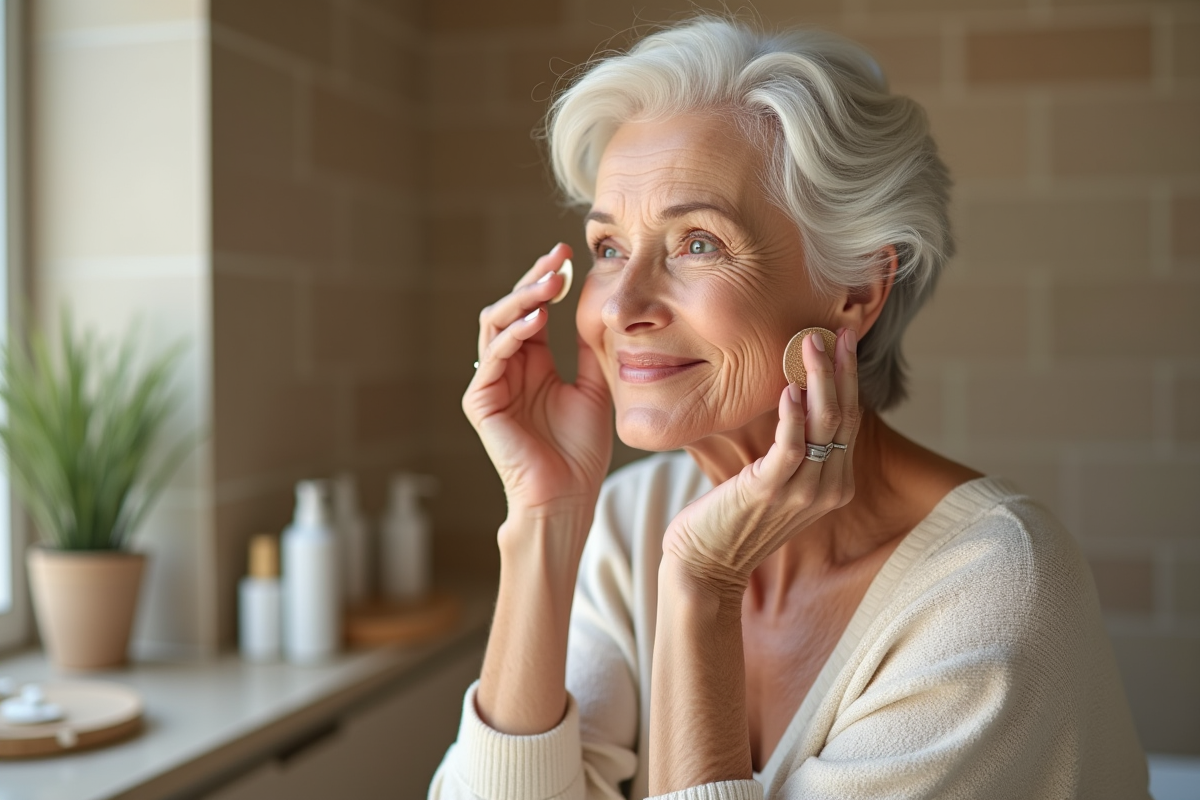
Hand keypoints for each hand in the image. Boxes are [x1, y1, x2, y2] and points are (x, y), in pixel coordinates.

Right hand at [462, 243, 612, 525]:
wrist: (567, 497)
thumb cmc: (582, 451)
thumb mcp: (595, 387)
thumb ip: (588, 350)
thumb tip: (597, 307)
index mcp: (532, 363)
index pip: (533, 309)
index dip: (547, 281)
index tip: (570, 256)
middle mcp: (508, 368)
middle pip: (510, 308)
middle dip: (533, 280)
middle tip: (557, 259)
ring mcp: (491, 383)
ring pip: (495, 324)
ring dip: (522, 299)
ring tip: (549, 283)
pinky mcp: (481, 402)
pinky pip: (492, 357)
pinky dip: (513, 335)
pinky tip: (538, 321)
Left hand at [661, 329, 860, 591]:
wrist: (706, 564)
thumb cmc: (731, 517)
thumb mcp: (771, 480)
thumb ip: (789, 448)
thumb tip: (789, 395)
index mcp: (834, 484)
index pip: (849, 420)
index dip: (848, 378)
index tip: (843, 340)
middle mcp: (828, 489)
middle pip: (844, 416)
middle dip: (841, 369)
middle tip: (835, 331)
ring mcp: (802, 493)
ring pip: (823, 424)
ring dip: (818, 379)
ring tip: (811, 344)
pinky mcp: (770, 492)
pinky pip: (790, 447)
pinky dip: (791, 416)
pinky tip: (788, 388)